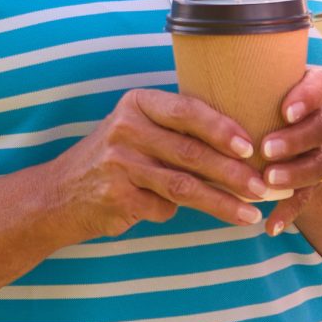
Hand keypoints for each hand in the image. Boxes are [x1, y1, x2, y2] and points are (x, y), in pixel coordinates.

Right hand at [42, 89, 277, 239]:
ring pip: (184, 186)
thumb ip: (178, 130)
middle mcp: (126, 129)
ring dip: (222, 202)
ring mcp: (119, 164)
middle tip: (262, 186)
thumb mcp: (139, 128)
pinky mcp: (117, 198)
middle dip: (233, 172)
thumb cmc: (116, 157)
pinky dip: (180, 213)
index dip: (222, 128)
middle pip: (191, 152)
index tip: (251, 146)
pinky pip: (164, 208)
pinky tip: (195, 218)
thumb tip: (244, 148)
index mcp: (137, 104)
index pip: (187, 110)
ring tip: (250, 213)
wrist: (60, 193)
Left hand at [257, 68, 321, 233]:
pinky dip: (288, 213)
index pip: (320, 87)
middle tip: (266, 149)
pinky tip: (270, 226)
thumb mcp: (263, 76)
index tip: (285, 110)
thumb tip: (202, 51)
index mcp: (315, 89)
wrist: (282, 119)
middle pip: (319, 129)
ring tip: (268, 183)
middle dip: (294, 140)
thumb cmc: (262, 92)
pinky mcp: (312, 180)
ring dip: (294, 175)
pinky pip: (305, 198)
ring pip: (319, 165)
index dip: (306, 99)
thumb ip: (247, 70)